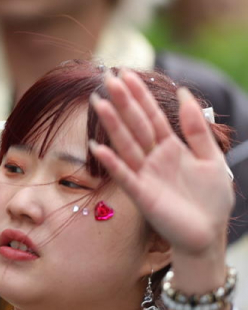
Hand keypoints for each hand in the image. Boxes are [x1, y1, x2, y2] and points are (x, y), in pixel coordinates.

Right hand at [89, 70, 233, 260]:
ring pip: (127, 145)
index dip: (140, 95)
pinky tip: (98, 147)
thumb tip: (185, 93)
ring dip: (113, 125)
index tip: (126, 74)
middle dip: (123, 102)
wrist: (208, 235)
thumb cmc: (211, 200)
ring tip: (99, 104)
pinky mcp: (141, 195)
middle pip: (136, 125)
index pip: (152, 115)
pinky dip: (111, 162)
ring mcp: (145, 175)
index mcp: (171, 147)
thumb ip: (197, 128)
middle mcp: (153, 158)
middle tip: (108, 79)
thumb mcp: (212, 158)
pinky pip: (124, 175)